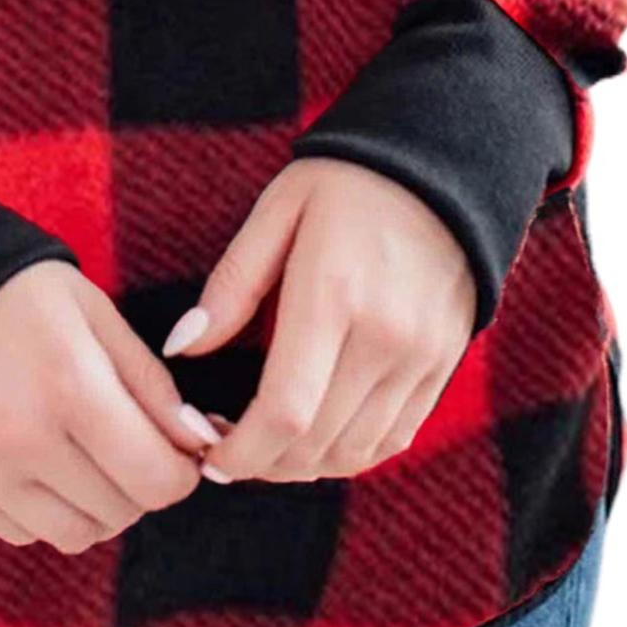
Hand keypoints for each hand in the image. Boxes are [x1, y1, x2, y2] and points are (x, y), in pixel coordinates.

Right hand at [0, 258, 215, 548]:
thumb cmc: (24, 298)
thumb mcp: (98, 316)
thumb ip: (152, 385)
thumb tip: (198, 446)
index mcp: (70, 385)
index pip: (156, 480)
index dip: (180, 472)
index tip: (176, 453)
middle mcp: (19, 436)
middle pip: (119, 513)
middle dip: (137, 484)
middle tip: (123, 443)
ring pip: (72, 534)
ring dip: (92, 505)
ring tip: (78, 452)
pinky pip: (19, 531)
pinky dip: (39, 507)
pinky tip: (29, 456)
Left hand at [163, 159, 476, 483]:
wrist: (443, 161)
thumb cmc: (345, 181)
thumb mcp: (278, 211)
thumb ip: (232, 285)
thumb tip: (182, 347)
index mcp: (332, 294)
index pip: (285, 410)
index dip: (241, 453)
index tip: (208, 457)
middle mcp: (384, 336)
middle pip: (317, 443)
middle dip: (262, 464)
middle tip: (226, 449)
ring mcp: (421, 356)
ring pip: (355, 451)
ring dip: (303, 465)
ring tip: (265, 446)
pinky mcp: (444, 364)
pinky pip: (394, 438)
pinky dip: (349, 453)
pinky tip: (316, 435)